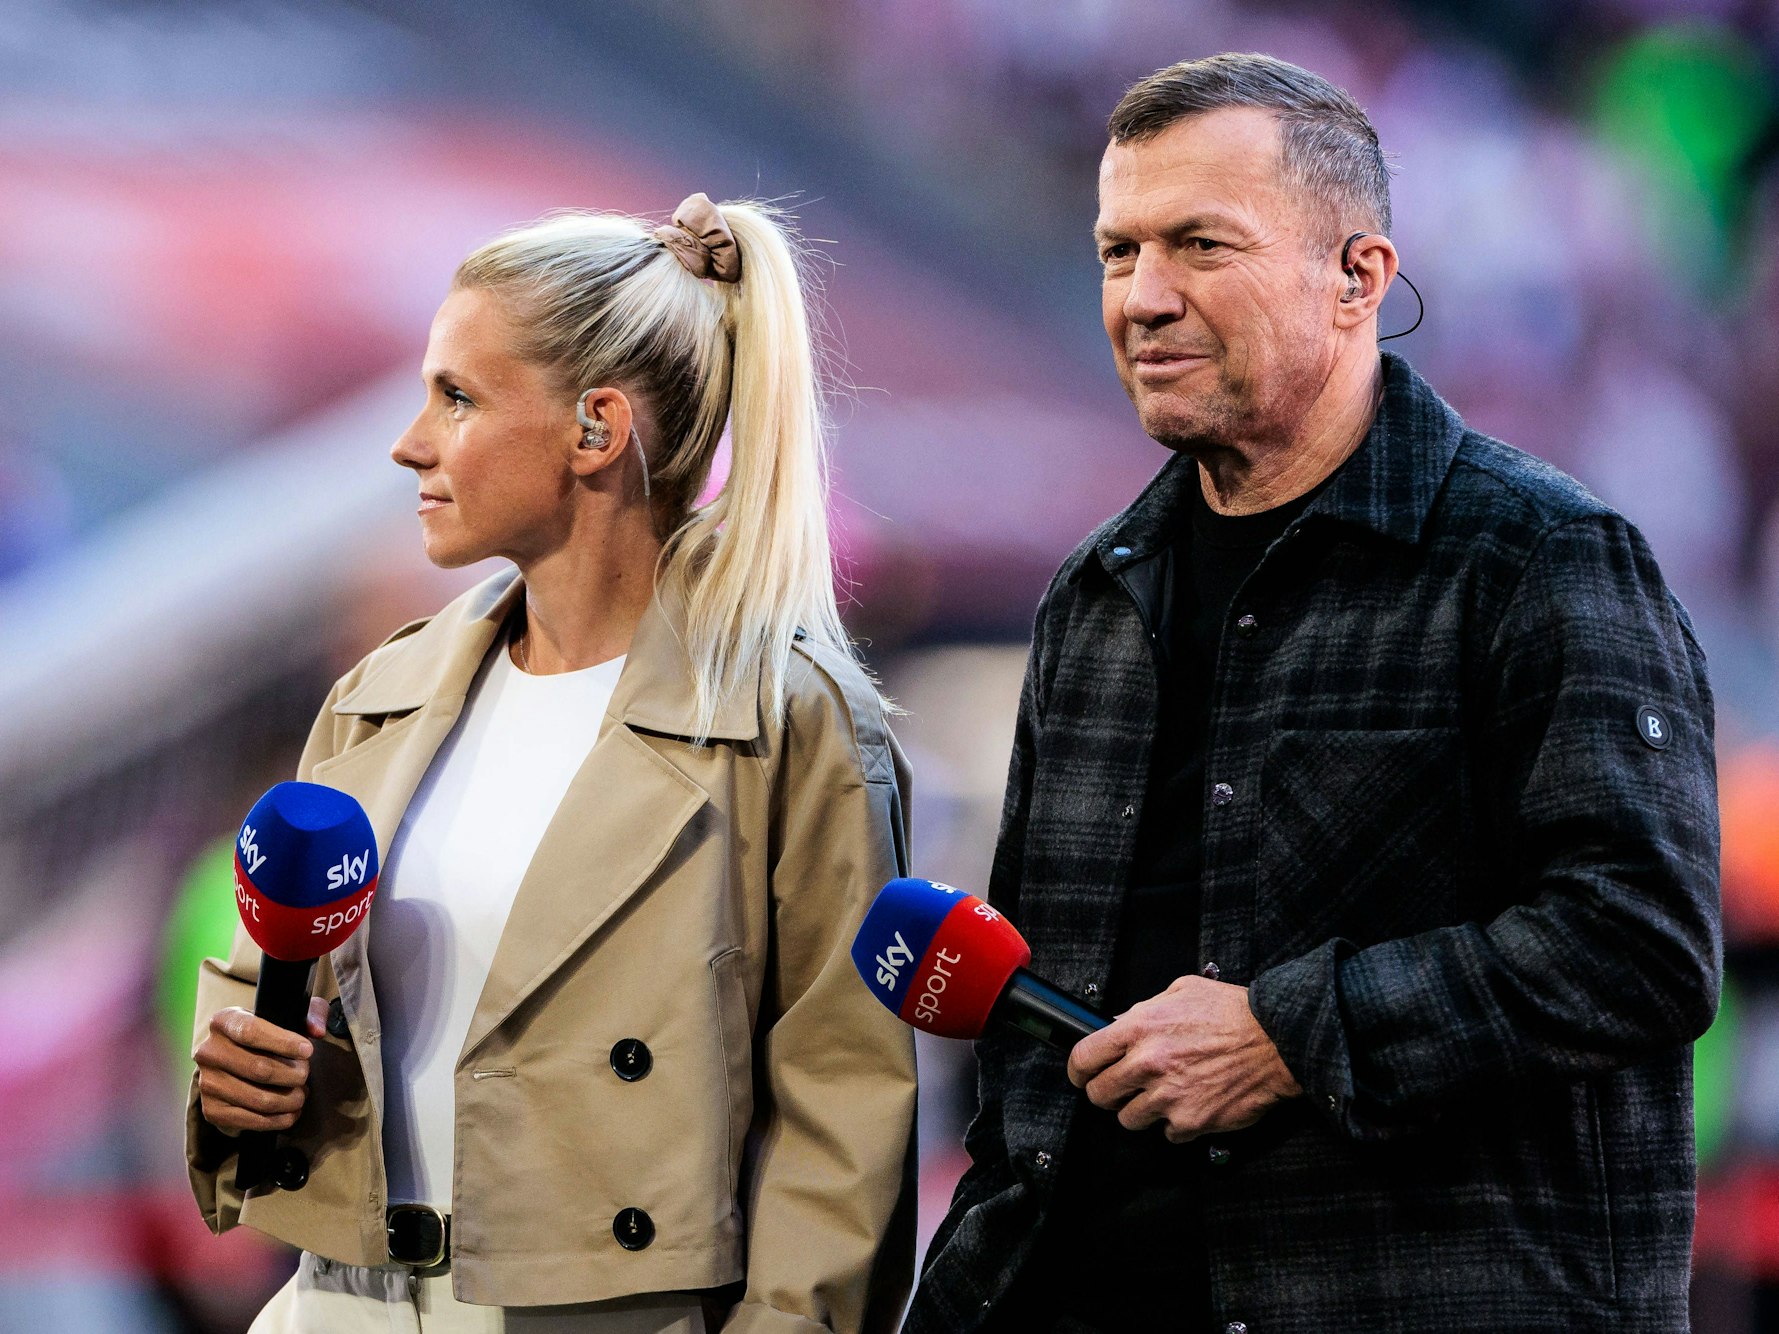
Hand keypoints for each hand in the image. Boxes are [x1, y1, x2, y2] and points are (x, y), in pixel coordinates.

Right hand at [194, 998, 328, 1133]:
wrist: (234, 1060)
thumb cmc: (266, 1035)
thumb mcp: (287, 1015)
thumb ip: (309, 1015)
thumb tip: (317, 1031)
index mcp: (224, 1021)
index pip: (251, 1032)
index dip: (283, 1043)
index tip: (308, 1051)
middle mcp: (208, 1052)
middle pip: (259, 1069)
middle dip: (293, 1075)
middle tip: (305, 1074)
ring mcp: (207, 1083)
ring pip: (258, 1099)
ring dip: (289, 1100)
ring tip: (301, 1094)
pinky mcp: (212, 1110)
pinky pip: (251, 1121)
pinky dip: (278, 1120)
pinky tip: (291, 1112)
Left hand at [1066, 976, 1301, 1142]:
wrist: (1277, 1041)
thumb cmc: (1233, 1013)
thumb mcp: (1182, 991)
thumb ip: (1144, 1008)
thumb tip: (1119, 1024)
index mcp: (1139, 1028)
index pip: (1084, 1057)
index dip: (1079, 1069)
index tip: (1083, 1074)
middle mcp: (1148, 1064)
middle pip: (1099, 1095)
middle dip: (1107, 1092)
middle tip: (1122, 1088)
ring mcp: (1168, 1097)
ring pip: (1128, 1119)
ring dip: (1141, 1110)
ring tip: (1162, 1095)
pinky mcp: (1191, 1122)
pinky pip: (1167, 1133)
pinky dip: (1175, 1123)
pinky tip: (1190, 1104)